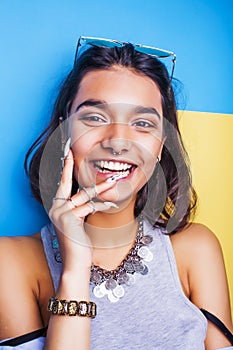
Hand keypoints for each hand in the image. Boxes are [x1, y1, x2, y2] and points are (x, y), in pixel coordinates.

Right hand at [49, 149, 116, 271]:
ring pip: (84, 195)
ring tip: (114, 180)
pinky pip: (90, 206)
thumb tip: (95, 195)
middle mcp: (56, 209)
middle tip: (70, 147)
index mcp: (58, 209)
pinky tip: (113, 205)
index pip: (63, 184)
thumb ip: (83, 207)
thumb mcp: (80, 222)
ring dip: (101, 188)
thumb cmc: (81, 244)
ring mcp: (60, 213)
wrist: (77, 264)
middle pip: (66, 183)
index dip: (65, 168)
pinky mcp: (67, 218)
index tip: (67, 152)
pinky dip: (103, 205)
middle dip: (69, 164)